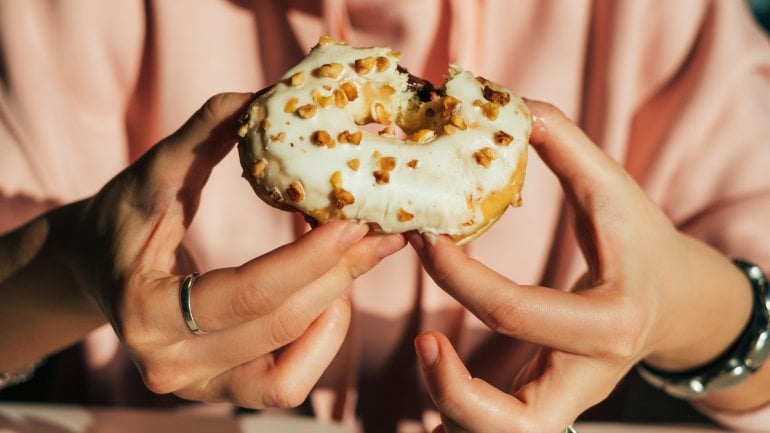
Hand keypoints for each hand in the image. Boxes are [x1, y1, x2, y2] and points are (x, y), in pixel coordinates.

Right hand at [73, 93, 405, 406]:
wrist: (97, 270)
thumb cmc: (123, 219)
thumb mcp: (154, 172)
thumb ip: (205, 134)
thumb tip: (263, 98)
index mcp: (144, 309)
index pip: (244, 292)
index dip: (309, 259)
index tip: (356, 222)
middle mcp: (167, 364)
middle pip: (277, 326)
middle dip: (339, 276)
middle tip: (383, 233)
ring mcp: (194, 388)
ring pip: (289, 371)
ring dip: (333, 311)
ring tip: (357, 259)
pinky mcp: (219, 393)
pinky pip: (286, 385)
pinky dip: (318, 345)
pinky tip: (331, 297)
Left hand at [409, 100, 752, 431]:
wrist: (678, 304)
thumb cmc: (645, 246)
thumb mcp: (616, 194)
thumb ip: (568, 148)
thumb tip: (511, 106)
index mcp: (609, 323)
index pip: (515, 313)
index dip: (455, 276)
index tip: (422, 238)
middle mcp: (589, 376)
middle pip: (516, 425)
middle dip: (454, 392)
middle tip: (423, 340)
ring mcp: (569, 400)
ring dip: (453, 409)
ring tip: (427, 352)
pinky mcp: (551, 403)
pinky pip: (501, 427)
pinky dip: (464, 412)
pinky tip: (441, 374)